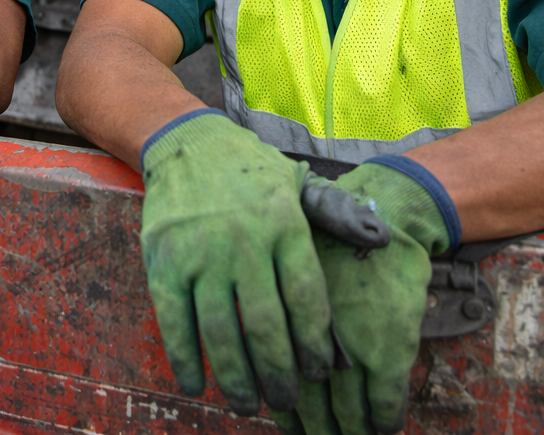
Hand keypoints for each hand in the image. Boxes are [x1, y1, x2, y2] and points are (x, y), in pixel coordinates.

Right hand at [140, 111, 334, 414]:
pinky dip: (185, 358)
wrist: (187, 141)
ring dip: (235, 377)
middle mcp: (244, 241)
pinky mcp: (163, 261)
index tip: (318, 372)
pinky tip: (195, 385)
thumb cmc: (250, 171)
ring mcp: (200, 253)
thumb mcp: (298, 184)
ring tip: (246, 403)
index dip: (314, 344)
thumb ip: (337, 215)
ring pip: (221, 332)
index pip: (306, 299)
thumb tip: (380, 239)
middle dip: (278, 374)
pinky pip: (174, 321)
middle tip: (285, 401)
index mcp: (284, 224)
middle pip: (265, 326)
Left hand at [288, 162, 452, 434]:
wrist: (385, 218)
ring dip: (348, 434)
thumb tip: (261, 345)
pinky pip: (385, 405)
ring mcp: (351, 350)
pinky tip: (383, 427)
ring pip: (346, 414)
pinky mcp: (388, 351)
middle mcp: (311, 341)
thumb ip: (278, 309)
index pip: (277, 381)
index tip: (287, 420)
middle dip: (314, 430)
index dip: (284, 410)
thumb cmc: (331, 239)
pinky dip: (383, 422)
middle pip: (308, 407)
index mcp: (283, 324)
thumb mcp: (287, 268)